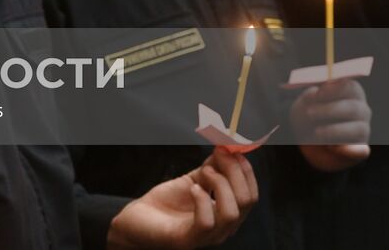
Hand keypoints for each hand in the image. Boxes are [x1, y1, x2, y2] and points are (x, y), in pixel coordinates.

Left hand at [107, 148, 258, 248]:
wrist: (138, 221)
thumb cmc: (166, 203)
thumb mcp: (193, 181)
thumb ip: (211, 169)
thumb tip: (225, 149)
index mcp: (227, 214)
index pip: (251, 194)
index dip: (245, 169)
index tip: (232, 148)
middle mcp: (223, 228)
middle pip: (246, 201)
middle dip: (235, 171)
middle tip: (220, 153)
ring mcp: (207, 237)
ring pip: (232, 213)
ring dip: (221, 184)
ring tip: (205, 171)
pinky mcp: (187, 240)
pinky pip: (206, 223)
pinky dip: (202, 200)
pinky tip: (192, 188)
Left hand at [291, 78, 371, 171]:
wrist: (306, 140)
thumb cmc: (309, 115)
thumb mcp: (305, 103)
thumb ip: (312, 96)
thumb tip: (316, 92)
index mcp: (350, 93)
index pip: (351, 87)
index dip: (334, 90)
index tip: (318, 93)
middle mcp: (361, 110)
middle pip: (354, 107)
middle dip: (330, 110)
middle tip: (310, 113)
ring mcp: (362, 129)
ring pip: (359, 129)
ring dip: (334, 130)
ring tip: (316, 132)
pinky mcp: (360, 149)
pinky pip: (360, 150)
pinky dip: (346, 149)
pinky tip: (332, 148)